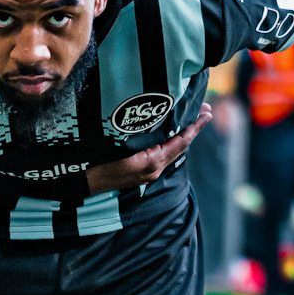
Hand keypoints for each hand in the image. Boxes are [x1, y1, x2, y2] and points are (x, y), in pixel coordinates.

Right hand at [85, 103, 211, 195]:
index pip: (180, 141)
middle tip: (205, 111)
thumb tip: (163, 123)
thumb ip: (142, 140)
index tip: (206, 113)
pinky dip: (173, 142)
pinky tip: (173, 134)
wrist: (87, 183)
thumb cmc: (99, 163)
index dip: (195, 127)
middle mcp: (155, 169)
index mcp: (152, 162)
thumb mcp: (120, 148)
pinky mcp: (144, 172)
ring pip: (173, 151)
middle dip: (194, 129)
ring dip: (185, 135)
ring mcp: (150, 172)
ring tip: (193, 119)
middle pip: (181, 146)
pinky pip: (164, 155)